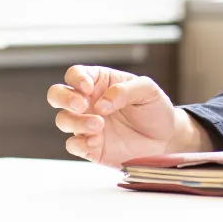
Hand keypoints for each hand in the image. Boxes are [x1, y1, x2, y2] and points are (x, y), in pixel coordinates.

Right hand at [46, 65, 209, 167]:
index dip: (76, 78)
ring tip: (99, 125)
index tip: (88, 87)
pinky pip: (72, 145)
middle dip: (63, 98)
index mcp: (100, 82)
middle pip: (57, 95)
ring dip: (77, 122)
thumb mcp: (148, 90)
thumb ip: (125, 90)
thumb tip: (103, 102)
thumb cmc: (154, 108)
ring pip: (62, 120)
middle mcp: (89, 102)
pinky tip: (97, 141)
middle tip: (82, 104)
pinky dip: (80, 143)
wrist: (165, 138)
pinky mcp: (90, 147)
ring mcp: (87, 125)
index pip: (75, 74)